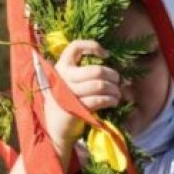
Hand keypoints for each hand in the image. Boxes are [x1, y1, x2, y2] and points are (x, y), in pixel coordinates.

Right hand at [41, 40, 123, 162]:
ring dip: (114, 89)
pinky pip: (98, 100)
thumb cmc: (67, 101)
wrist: (55, 127)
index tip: (105, 55)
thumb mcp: (68, 82)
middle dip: (112, 75)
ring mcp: (68, 93)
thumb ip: (82, 72)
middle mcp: (62, 77)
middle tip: (118, 81)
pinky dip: (110, 100)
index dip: (93, 46)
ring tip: (117, 93)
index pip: (75, 47)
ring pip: (99, 85)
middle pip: (95, 70)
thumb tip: (111, 66)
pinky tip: (113, 101)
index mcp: (61, 67)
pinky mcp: (75, 108)